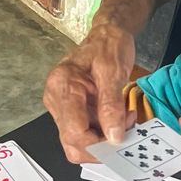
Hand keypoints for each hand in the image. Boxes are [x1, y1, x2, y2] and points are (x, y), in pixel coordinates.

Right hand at [43, 22, 135, 162]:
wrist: (107, 35)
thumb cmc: (108, 46)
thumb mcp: (114, 72)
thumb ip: (111, 105)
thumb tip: (113, 136)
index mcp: (62, 86)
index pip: (74, 131)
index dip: (98, 144)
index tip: (121, 139)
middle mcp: (56, 99)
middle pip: (71, 142)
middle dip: (101, 145)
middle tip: (124, 129)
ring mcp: (62, 107)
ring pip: (77, 142)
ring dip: (103, 140)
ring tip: (123, 121)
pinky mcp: (71, 112)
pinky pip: (84, 133)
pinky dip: (103, 133)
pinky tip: (117, 119)